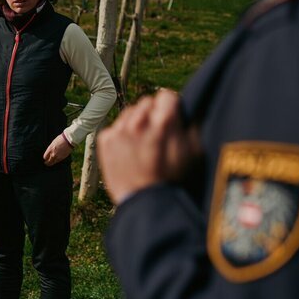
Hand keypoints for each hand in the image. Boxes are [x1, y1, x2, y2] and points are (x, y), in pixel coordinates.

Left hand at [43, 133, 72, 165]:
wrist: (68, 140)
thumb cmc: (60, 139)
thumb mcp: (53, 143)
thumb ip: (51, 148)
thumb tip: (50, 151)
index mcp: (50, 149)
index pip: (45, 157)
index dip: (45, 158)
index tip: (45, 158)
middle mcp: (53, 154)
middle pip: (48, 161)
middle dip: (47, 162)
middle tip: (46, 163)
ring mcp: (58, 156)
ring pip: (53, 162)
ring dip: (51, 163)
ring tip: (50, 164)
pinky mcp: (63, 157)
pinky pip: (58, 161)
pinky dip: (56, 161)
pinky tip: (55, 161)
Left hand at [97, 89, 200, 204]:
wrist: (144, 204)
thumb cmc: (172, 180)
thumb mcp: (193, 152)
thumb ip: (190, 125)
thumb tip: (187, 110)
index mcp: (163, 122)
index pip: (166, 95)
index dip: (171, 106)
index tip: (171, 117)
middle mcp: (139, 121)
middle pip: (147, 101)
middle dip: (153, 113)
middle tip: (156, 133)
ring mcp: (120, 130)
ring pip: (130, 111)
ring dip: (137, 122)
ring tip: (143, 143)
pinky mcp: (105, 139)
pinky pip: (116, 126)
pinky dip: (122, 134)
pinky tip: (130, 151)